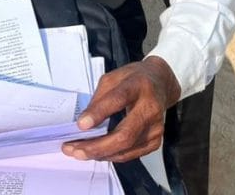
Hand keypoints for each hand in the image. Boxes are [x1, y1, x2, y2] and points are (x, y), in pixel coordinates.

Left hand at [62, 56, 180, 161]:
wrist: (160, 83)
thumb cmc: (133, 79)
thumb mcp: (112, 78)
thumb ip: (99, 99)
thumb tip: (83, 124)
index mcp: (138, 86)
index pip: (118, 100)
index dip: (99, 113)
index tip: (81, 125)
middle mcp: (150, 108)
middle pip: (124, 135)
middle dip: (96, 146)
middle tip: (74, 150)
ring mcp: (155, 127)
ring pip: (126, 149)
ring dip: (100, 154)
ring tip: (78, 152)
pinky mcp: (155, 140)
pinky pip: (130, 154)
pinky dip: (111, 156)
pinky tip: (96, 153)